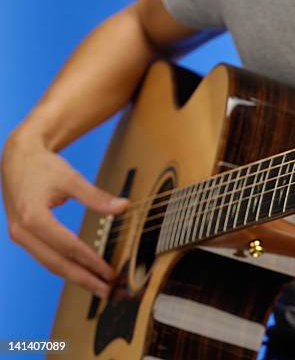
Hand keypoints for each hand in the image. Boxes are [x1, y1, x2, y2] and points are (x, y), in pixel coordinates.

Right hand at [1, 129, 128, 297]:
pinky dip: (64, 266)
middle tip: (107, 290)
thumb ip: (96, 196)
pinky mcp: (22, 235)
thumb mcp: (71, 178)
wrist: (17, 158)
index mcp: (33, 217)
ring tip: (98, 287)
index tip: (109, 271)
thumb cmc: (43, 166)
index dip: (90, 261)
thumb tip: (123, 207)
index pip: (68, 246)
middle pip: (57, 263)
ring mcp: (19, 235)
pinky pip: (45, 256)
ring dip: (74, 277)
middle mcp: (22, 231)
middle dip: (83, 279)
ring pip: (49, 263)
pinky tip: (81, 273)